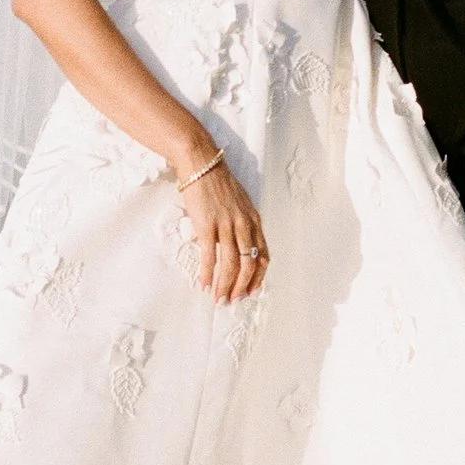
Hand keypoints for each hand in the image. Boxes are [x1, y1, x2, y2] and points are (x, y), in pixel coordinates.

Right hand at [178, 153, 268, 302]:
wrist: (201, 163)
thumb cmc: (218, 182)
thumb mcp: (240, 202)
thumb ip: (243, 223)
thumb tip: (239, 244)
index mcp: (254, 220)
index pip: (263, 255)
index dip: (258, 277)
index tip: (252, 291)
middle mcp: (244, 224)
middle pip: (249, 264)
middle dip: (242, 287)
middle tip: (233, 301)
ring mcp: (226, 225)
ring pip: (231, 264)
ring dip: (225, 286)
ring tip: (219, 299)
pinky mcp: (207, 226)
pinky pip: (210, 257)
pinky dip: (208, 274)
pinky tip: (204, 284)